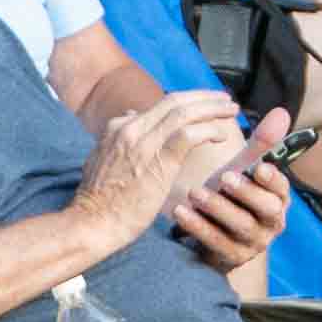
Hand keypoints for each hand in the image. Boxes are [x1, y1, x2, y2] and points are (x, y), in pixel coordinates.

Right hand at [78, 87, 249, 242]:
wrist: (91, 224)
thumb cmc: (99, 202)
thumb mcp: (101, 160)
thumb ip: (117, 138)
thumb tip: (128, 116)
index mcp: (118, 127)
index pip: (159, 105)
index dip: (187, 103)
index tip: (204, 106)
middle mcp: (130, 127)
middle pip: (174, 100)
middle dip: (204, 97)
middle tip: (225, 100)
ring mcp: (143, 141)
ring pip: (184, 111)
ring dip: (212, 108)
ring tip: (231, 110)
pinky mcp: (157, 159)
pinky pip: (189, 134)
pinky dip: (208, 129)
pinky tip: (220, 136)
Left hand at [165, 108, 298, 270]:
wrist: (215, 237)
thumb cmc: (232, 196)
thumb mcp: (244, 170)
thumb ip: (260, 144)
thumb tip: (281, 111)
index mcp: (278, 198)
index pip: (282, 187)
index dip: (272, 178)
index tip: (259, 167)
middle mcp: (272, 222)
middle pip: (267, 209)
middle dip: (246, 192)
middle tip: (224, 177)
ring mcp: (253, 243)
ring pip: (240, 225)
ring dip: (217, 208)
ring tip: (194, 192)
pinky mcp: (231, 257)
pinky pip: (215, 243)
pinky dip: (197, 227)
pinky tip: (180, 212)